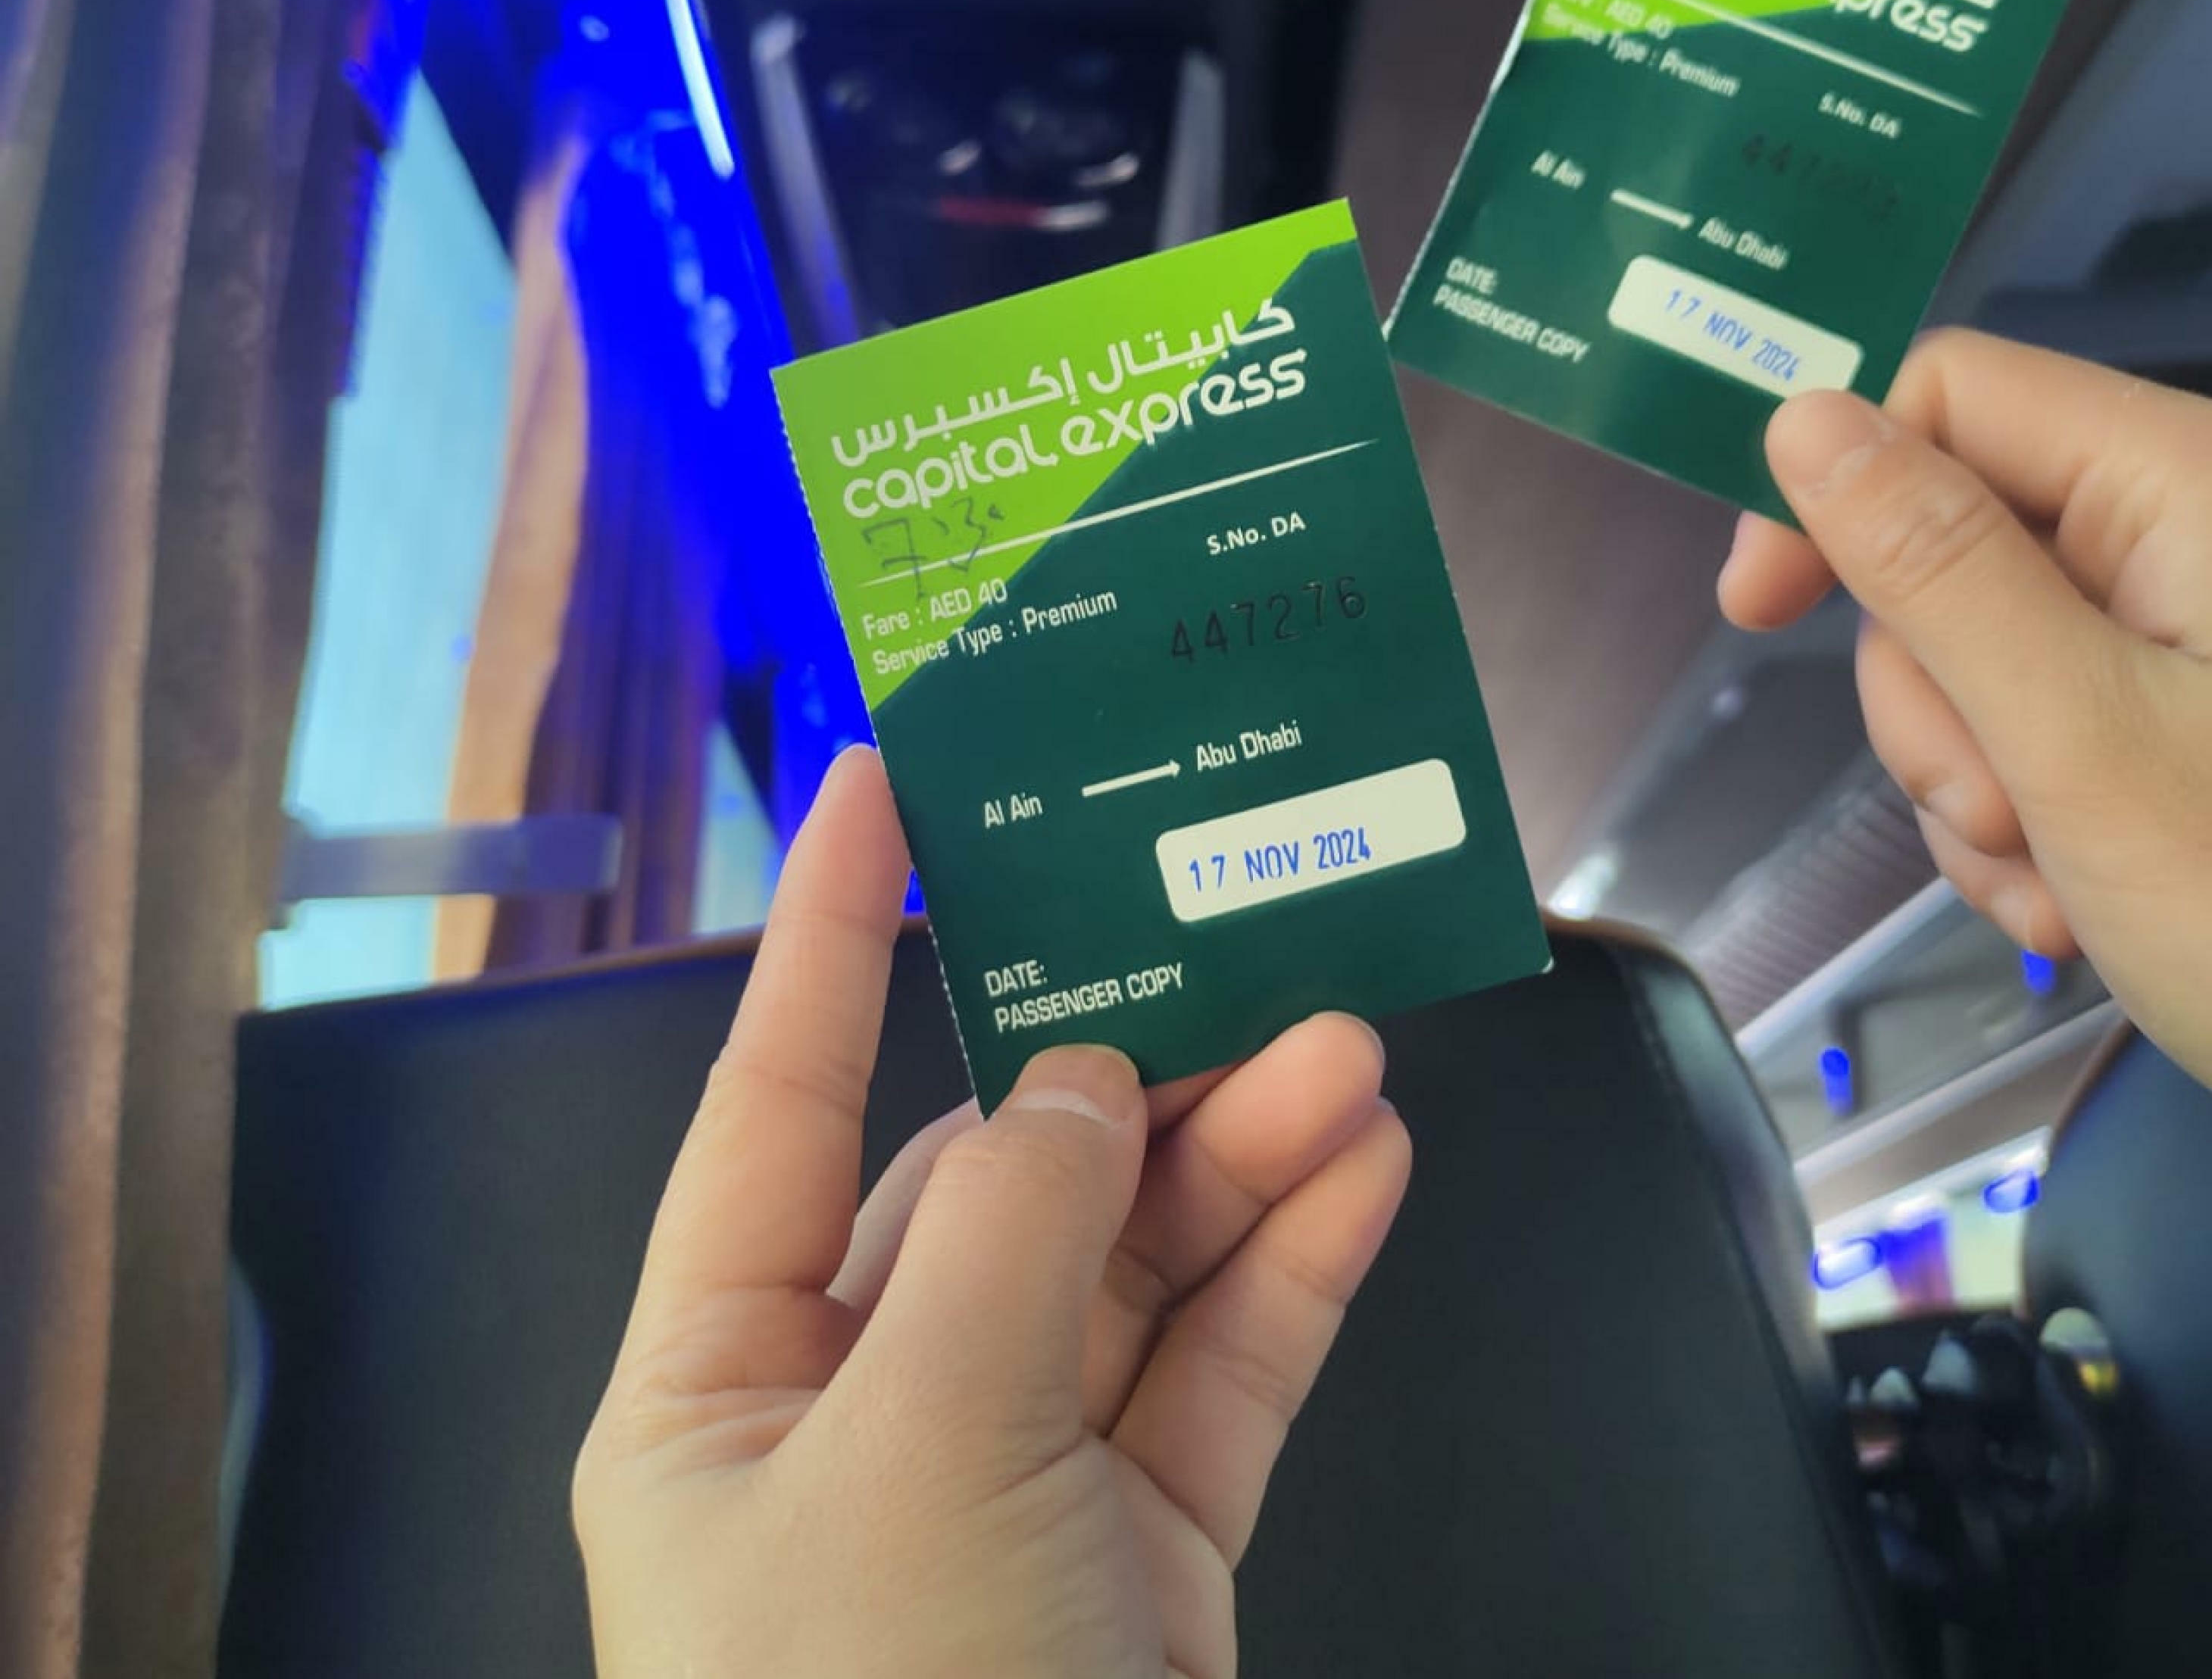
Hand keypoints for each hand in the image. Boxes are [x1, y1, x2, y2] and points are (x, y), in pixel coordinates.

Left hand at [574, 746, 1409, 1678]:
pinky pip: (1219, 1373)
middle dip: (1127, 1073)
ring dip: (1240, 1157)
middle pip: (1000, 1184)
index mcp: (726, 1387)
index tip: (882, 784)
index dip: (827, 939)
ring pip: (1133, 1269)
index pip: (772, 1107)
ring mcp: (1014, 1481)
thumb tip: (1087, 1082)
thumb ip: (1004, 1238)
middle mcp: (861, 1413)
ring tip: (1348, 1051)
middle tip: (1241, 955)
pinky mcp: (1145, 1551)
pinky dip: (1290, 1269)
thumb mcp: (917, 1455)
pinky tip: (1362, 1168)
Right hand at [1720, 329, 2211, 1122]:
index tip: (1756, 614)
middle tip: (2000, 815)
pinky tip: (2080, 905)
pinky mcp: (2195, 718)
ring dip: (1974, 786)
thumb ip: (1937, 568)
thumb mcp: (2081, 741)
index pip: (1950, 397)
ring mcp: (2200, 634)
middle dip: (1936, 700)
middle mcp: (2197, 534)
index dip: (1834, 487)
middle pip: (1952, 545)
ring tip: (2060, 888)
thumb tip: (1803, 417)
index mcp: (2190, 485)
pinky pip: (2038, 729)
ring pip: (1978, 657)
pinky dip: (2027, 823)